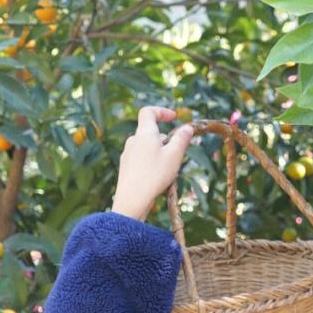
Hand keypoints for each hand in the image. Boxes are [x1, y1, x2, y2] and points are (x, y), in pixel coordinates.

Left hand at [111, 106, 193, 220]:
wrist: (132, 200)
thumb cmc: (154, 176)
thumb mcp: (174, 156)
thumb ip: (182, 139)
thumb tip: (187, 127)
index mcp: (144, 133)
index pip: (148, 112)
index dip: (161, 111)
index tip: (174, 118)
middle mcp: (133, 141)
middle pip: (151, 132)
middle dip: (166, 139)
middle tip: (178, 154)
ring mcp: (127, 154)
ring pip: (147, 147)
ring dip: (160, 153)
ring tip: (169, 171)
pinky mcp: (126, 168)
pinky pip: (141, 160)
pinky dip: (152, 163)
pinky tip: (157, 179)